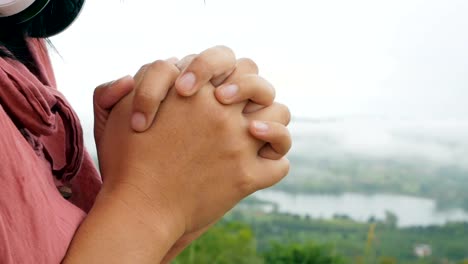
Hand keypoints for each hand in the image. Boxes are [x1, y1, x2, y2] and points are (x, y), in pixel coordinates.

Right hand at [97, 61, 289, 262]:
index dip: (228, 72)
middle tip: (242, 107)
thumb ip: (131, 84)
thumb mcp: (115, 115)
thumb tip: (151, 70)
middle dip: (255, 91)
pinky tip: (259, 163)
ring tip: (255, 132)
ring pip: (280, 117)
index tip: (217, 89)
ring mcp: (238, 145)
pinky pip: (280, 164)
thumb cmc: (126, 163)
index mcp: (194, 93)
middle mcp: (221, 114)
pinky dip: (274, 162)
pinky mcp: (246, 178)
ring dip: (272, 123)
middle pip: (261, 85)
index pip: (231, 61)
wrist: (139, 209)